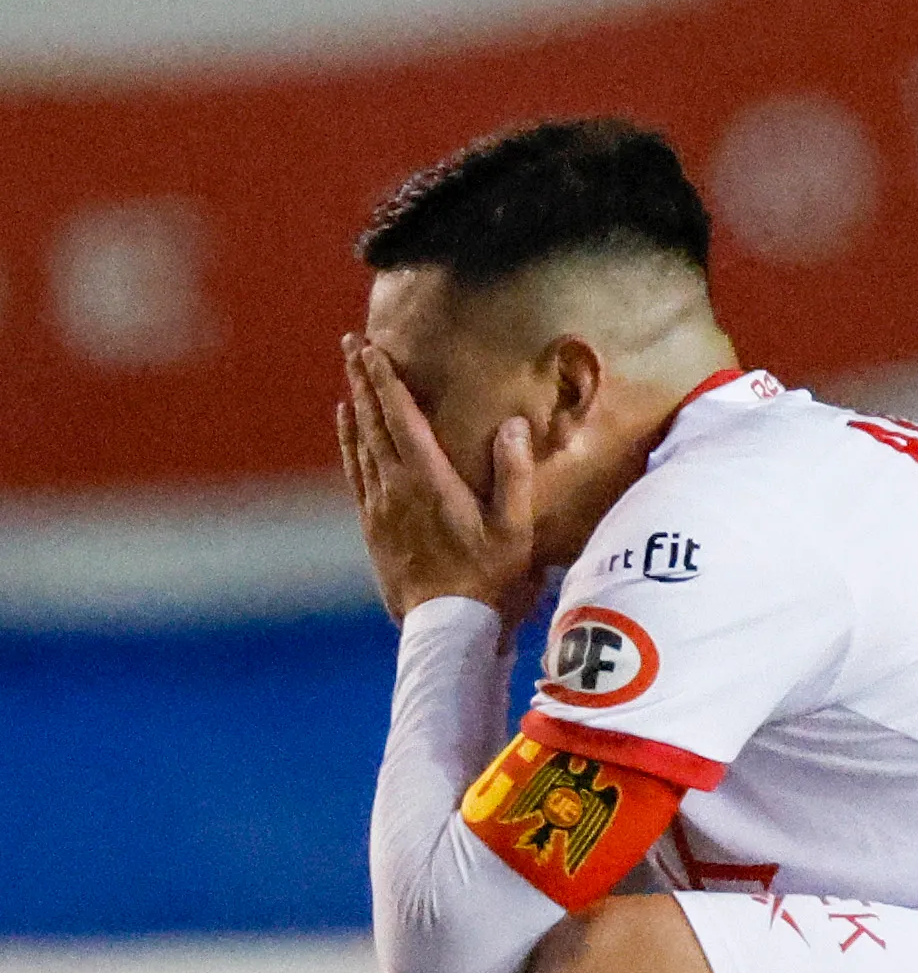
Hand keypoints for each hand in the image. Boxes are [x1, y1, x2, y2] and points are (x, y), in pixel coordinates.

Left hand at [337, 337, 541, 622]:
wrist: (447, 628)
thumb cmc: (490, 578)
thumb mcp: (515, 527)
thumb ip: (514, 474)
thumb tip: (513, 424)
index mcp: (429, 481)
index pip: (401, 419)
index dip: (385, 382)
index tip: (372, 349)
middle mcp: (396, 487)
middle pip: (372, 423)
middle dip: (362, 380)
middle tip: (352, 344)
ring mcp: (379, 507)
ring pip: (359, 443)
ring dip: (354, 404)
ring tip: (349, 374)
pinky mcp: (373, 525)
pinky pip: (355, 471)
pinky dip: (348, 441)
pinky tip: (347, 425)